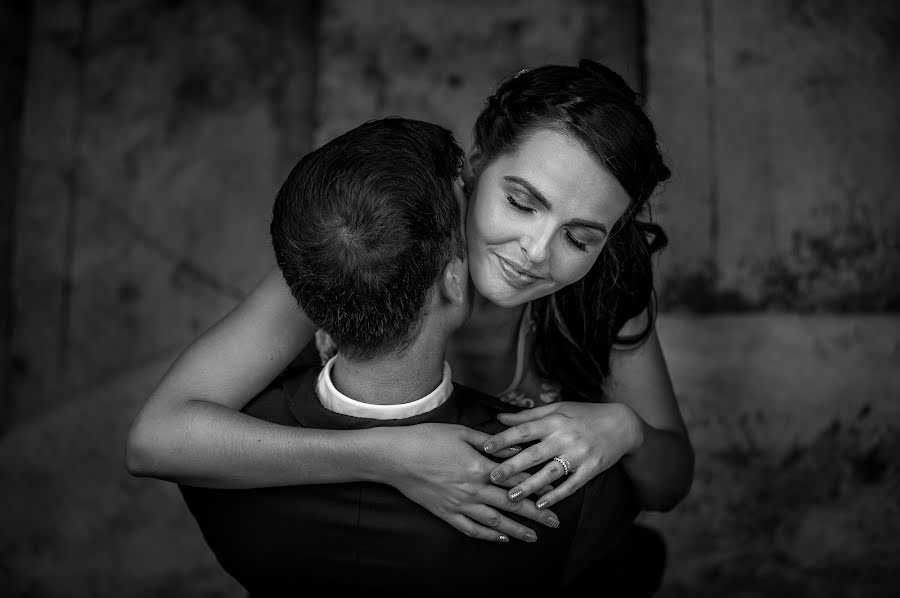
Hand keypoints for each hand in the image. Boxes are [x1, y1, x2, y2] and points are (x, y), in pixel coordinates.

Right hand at [381, 423, 560, 542]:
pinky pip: (470, 529)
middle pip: (510, 504)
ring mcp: (459, 504)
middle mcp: (472, 490)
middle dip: (535, 514)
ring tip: (534, 537)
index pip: (515, 480)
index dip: (536, 487)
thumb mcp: (461, 433)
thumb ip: (491, 443)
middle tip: (554, 522)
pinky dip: (488, 536)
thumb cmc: (427, 439)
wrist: (395, 457)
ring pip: (494, 522)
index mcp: (478, 467)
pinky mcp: (445, 513)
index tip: (554, 493)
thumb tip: (516, 448)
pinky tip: (501, 538)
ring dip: (516, 530)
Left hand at [483, 402, 643, 509]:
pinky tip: (542, 504)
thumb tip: (500, 417)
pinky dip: (557, 495)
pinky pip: (572, 485)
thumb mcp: (558, 408)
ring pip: (550, 472)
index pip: (524, 430)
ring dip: (530, 486)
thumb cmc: (585, 415)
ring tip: (511, 496)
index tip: (485, 447)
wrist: (623, 424)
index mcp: (555, 420)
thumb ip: (528, 416)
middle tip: (491, 477)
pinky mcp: (592, 469)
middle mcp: (566, 437)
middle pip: (534, 454)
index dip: (504, 438)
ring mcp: (580, 454)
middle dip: (512, 466)